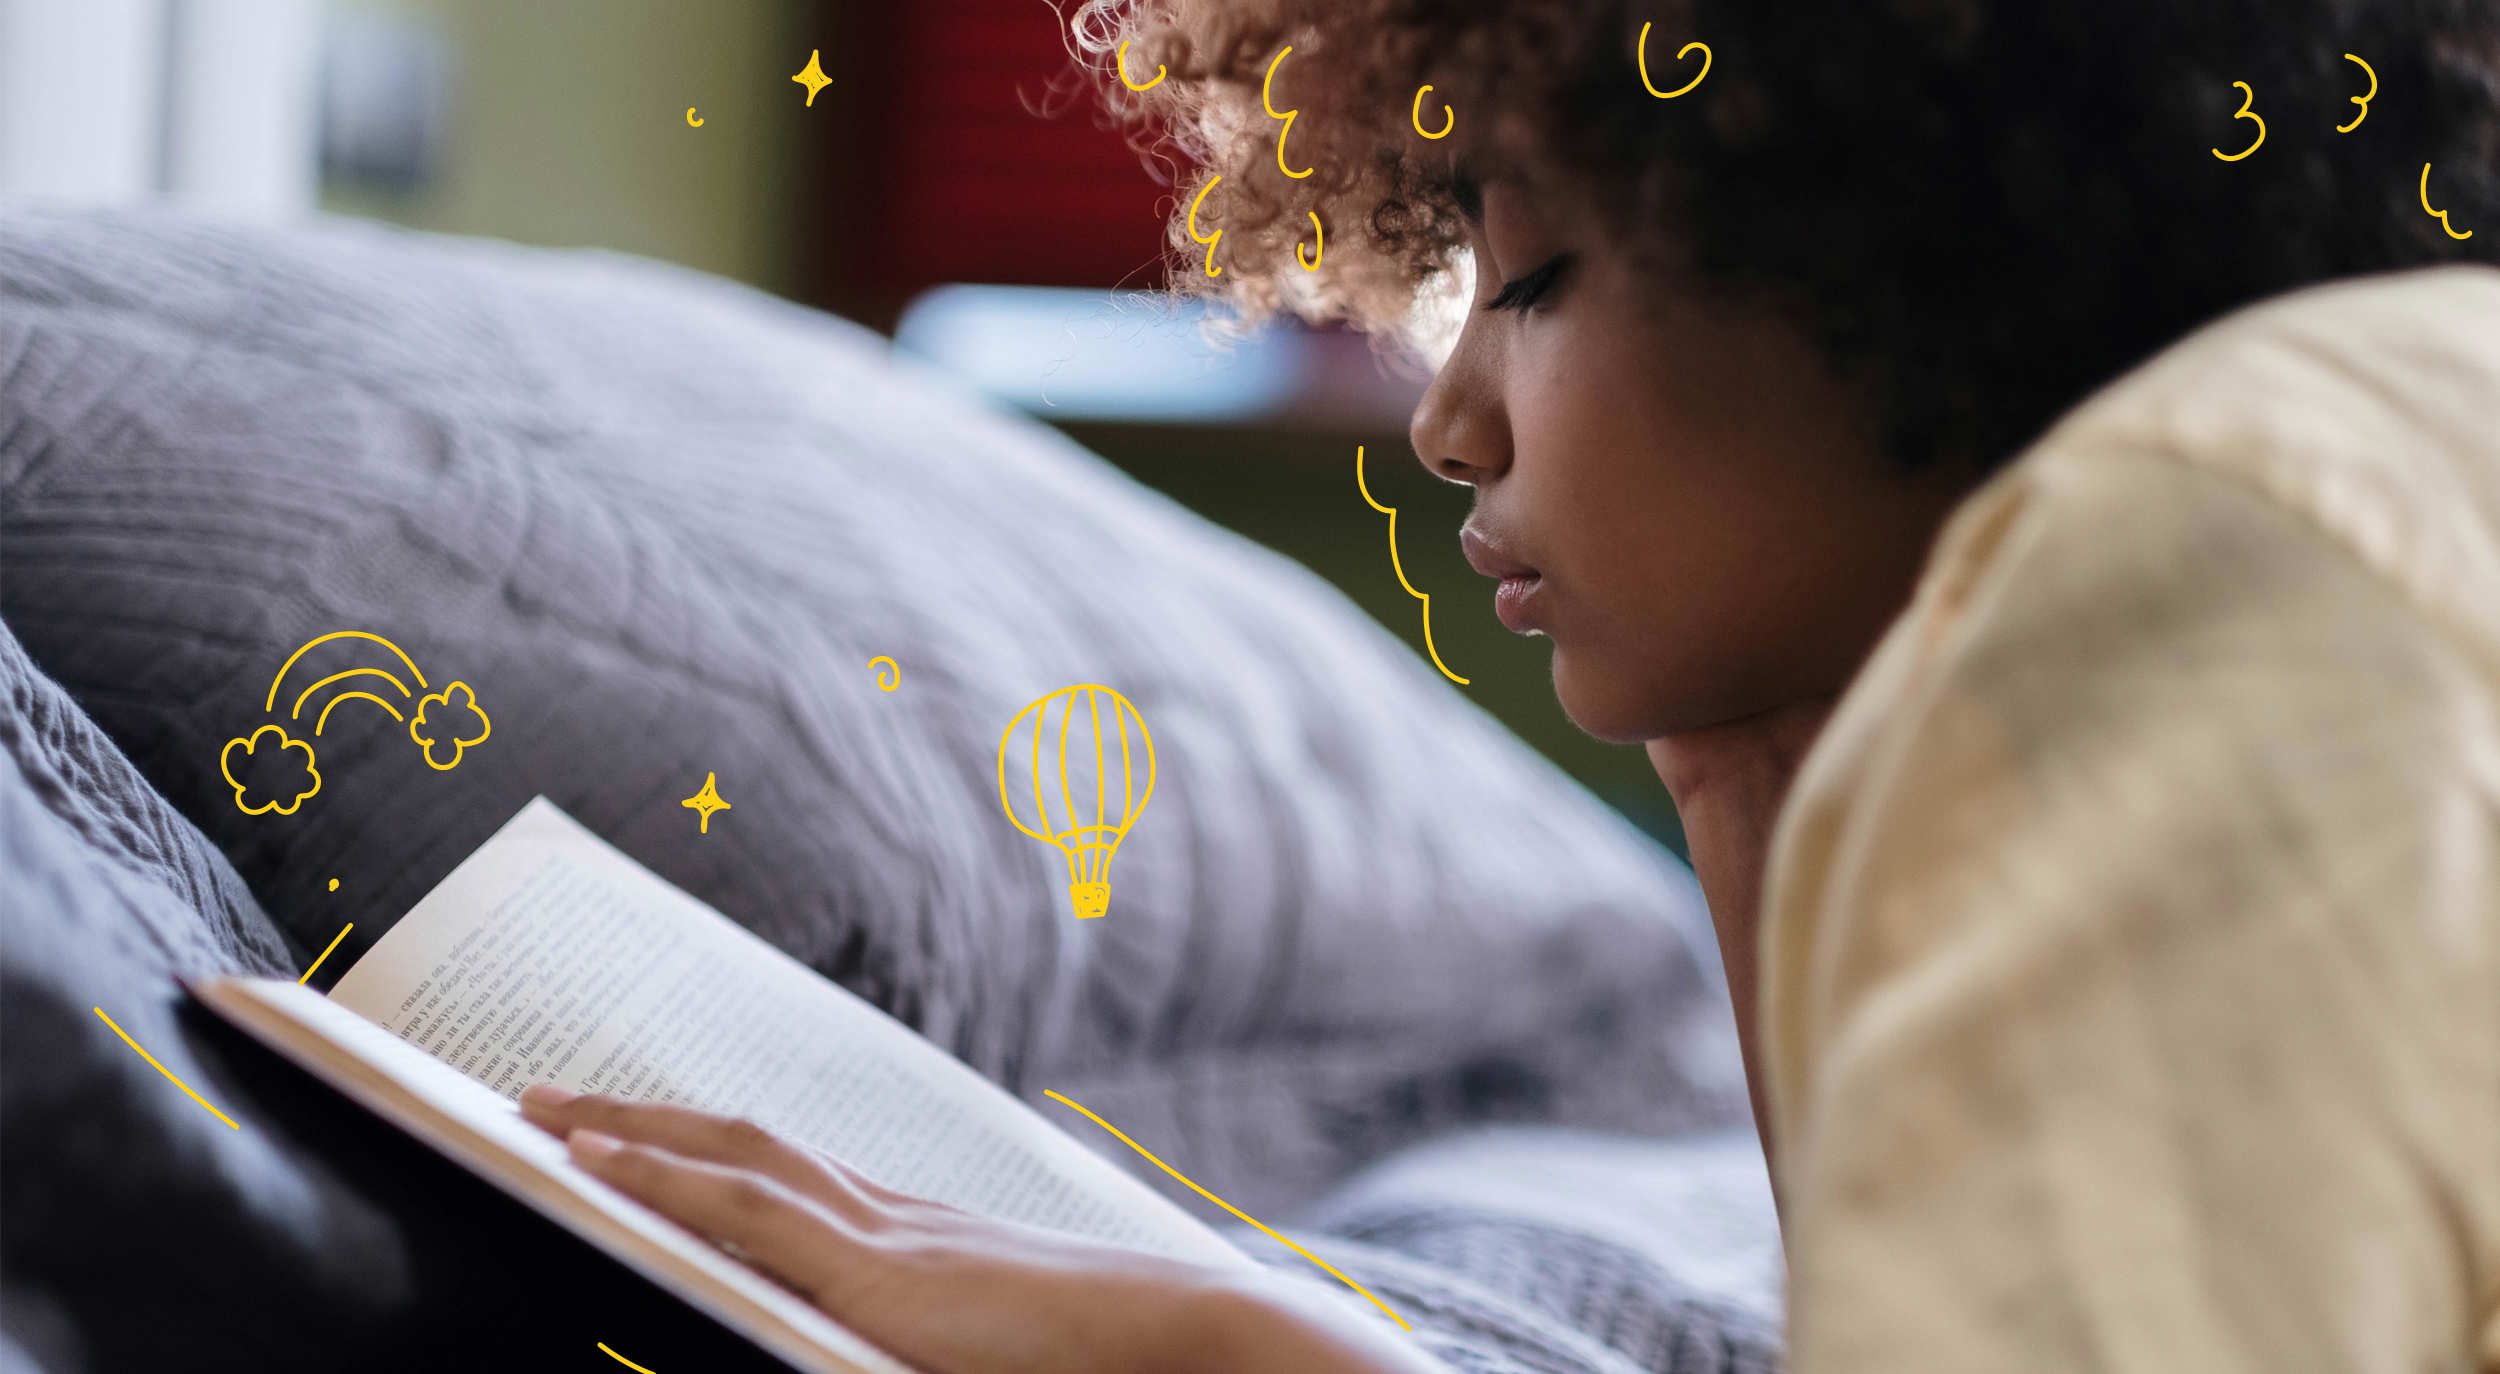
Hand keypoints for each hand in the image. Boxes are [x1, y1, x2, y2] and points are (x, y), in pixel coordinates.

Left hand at [517, 1084, 1231, 1373]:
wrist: (1169, 1333)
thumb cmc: (1084, 1357)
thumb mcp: (967, 1348)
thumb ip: (892, 1336)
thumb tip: (838, 1339)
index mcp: (906, 1238)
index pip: (778, 1172)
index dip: (694, 1146)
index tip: (626, 1129)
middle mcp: (886, 1216)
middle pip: (739, 1143)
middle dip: (636, 1119)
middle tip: (537, 1098)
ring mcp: (881, 1236)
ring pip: (731, 1160)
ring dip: (628, 1131)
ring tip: (539, 1115)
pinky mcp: (877, 1274)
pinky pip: (747, 1210)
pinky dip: (664, 1177)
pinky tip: (595, 1162)